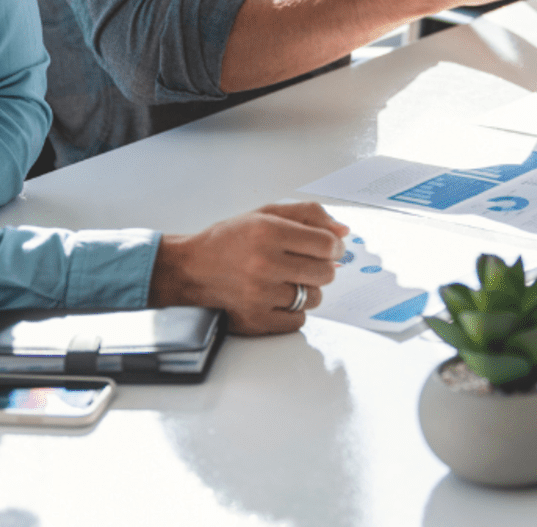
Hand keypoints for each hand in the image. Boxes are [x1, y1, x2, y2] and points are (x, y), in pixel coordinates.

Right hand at [148, 202, 348, 334]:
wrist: (192, 267)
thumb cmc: (231, 239)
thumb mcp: (267, 214)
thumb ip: (309, 216)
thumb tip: (344, 232)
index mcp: (268, 232)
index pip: (326, 245)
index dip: (335, 247)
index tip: (330, 248)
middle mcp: (264, 264)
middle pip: (325, 273)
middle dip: (322, 267)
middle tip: (305, 263)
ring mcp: (259, 295)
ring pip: (313, 298)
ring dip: (307, 289)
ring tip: (286, 279)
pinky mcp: (255, 319)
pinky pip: (298, 320)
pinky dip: (294, 310)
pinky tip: (277, 296)